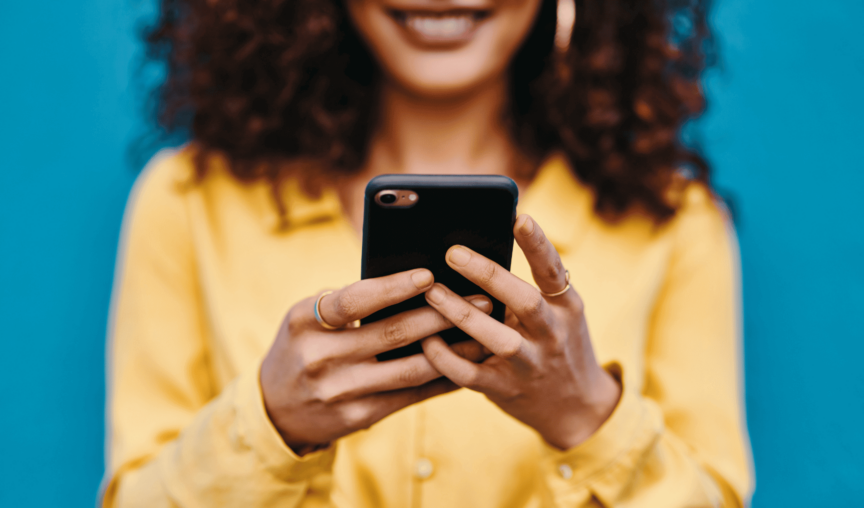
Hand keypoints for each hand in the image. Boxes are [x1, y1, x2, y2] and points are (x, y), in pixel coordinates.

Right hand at [260, 269, 491, 453]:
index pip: (353, 300)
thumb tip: (412, 283)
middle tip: (480, 298)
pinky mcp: (358, 416)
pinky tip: (465, 364)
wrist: (275, 409)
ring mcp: (340, 391)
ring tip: (483, 332)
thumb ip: (345, 302)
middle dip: (442, 314)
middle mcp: (320, 357)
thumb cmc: (302, 347)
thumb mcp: (306, 319)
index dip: (393, 287)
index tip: (429, 274)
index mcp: (304, 322)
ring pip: (409, 368)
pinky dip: (440, 379)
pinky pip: (409, 395)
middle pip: (392, 333)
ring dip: (453, 350)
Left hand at [420, 215, 621, 449]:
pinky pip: (471, 374)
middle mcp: (552, 334)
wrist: (577, 407)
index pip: (553, 270)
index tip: (519, 217)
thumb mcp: (558, 314)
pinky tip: (426, 340)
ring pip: (496, 338)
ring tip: (431, 291)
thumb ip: (529, 288)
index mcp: (566, 307)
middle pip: (523, 300)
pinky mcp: (506, 390)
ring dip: (461, 314)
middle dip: (488, 275)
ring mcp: (530, 364)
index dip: (537, 244)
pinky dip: (446, 358)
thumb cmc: (556, 344)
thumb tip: (479, 249)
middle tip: (452, 252)